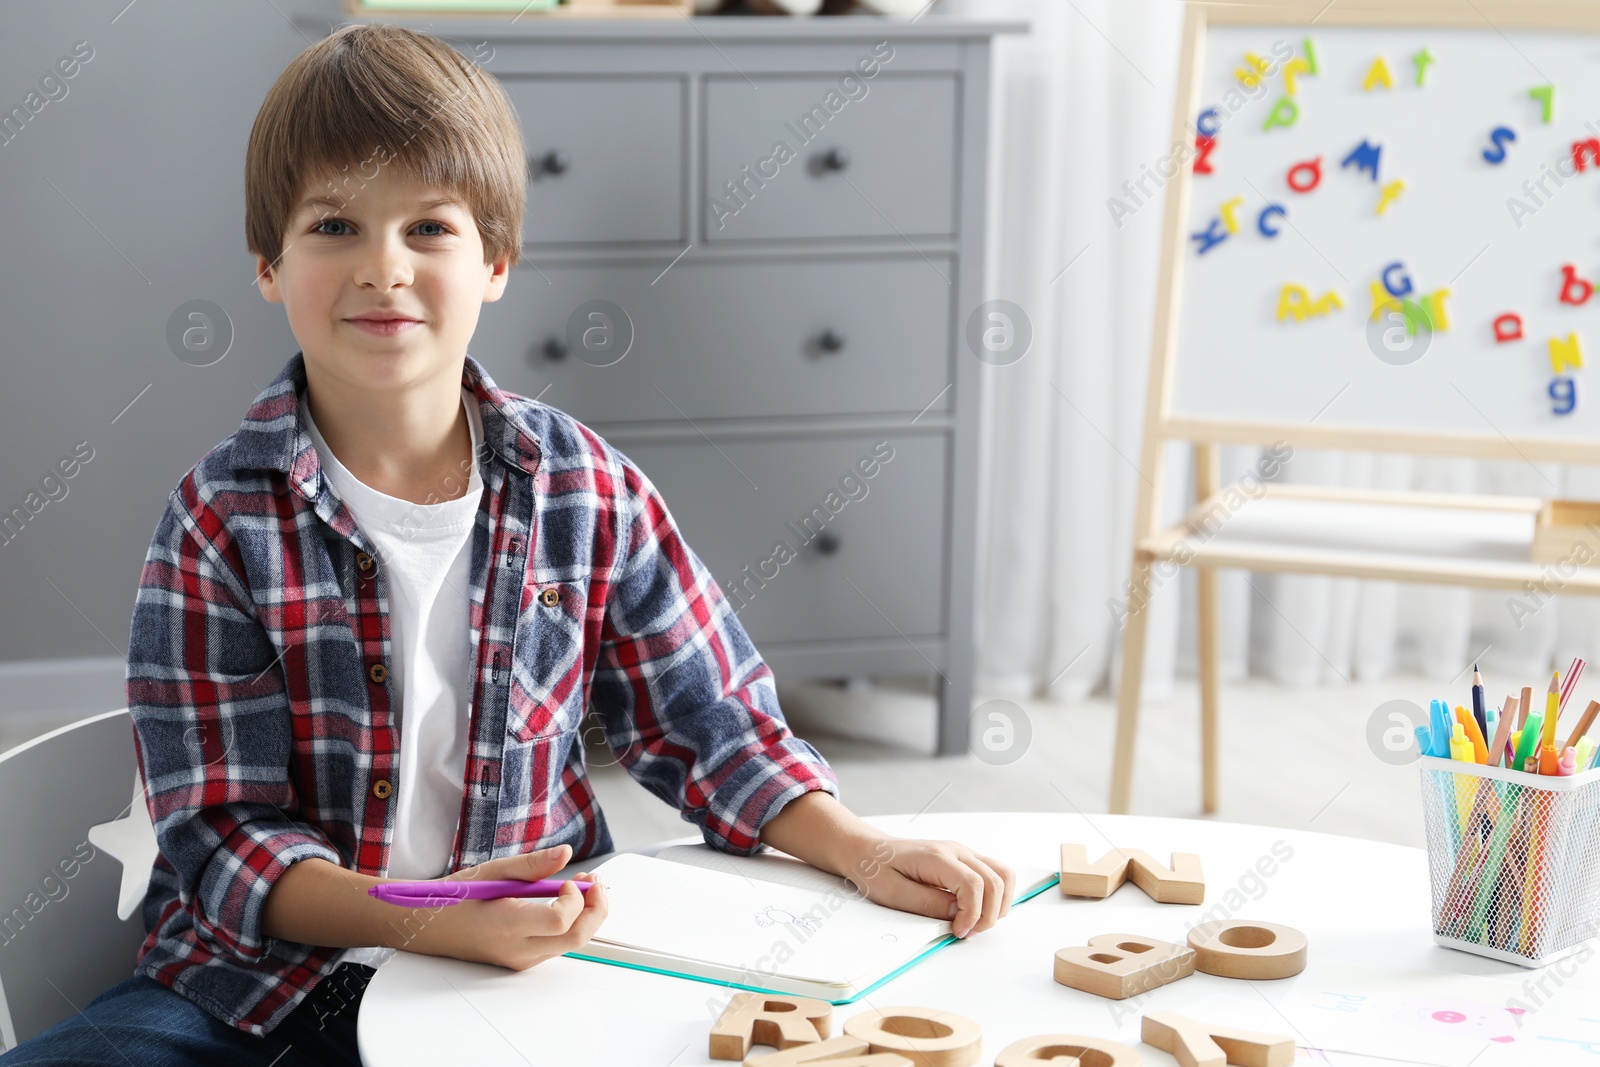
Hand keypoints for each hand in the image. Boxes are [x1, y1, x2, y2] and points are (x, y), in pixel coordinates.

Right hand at [413, 844, 606, 969]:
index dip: (575, 898)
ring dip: (587, 915)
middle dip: (596, 908)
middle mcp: (517, 950)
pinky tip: (568, 902)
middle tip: (596, 883)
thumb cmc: (457, 898)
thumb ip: (532, 865)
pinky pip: (558, 945)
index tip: (570, 880)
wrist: (431, 927)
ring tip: (582, 887)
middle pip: (576, 938)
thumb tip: (565, 853)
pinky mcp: (523, 961)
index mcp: (507, 925)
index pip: (560, 921)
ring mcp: (521, 960)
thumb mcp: (492, 871)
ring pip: (571, 944)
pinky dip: (572, 923)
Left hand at [841, 836, 1015, 938]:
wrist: (868, 851)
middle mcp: (956, 850)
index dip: (972, 914)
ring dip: (998, 904)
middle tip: (967, 932)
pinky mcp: (965, 860)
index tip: (958, 932)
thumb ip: (928, 904)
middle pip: (995, 881)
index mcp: (936, 857)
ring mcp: (963, 853)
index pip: (974, 884)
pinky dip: (996, 895)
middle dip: (988, 914)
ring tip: (975, 923)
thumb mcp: (893, 894)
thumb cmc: (876, 869)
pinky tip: (978, 911)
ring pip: (1003, 875)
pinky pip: (995, 874)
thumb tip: (958, 915)